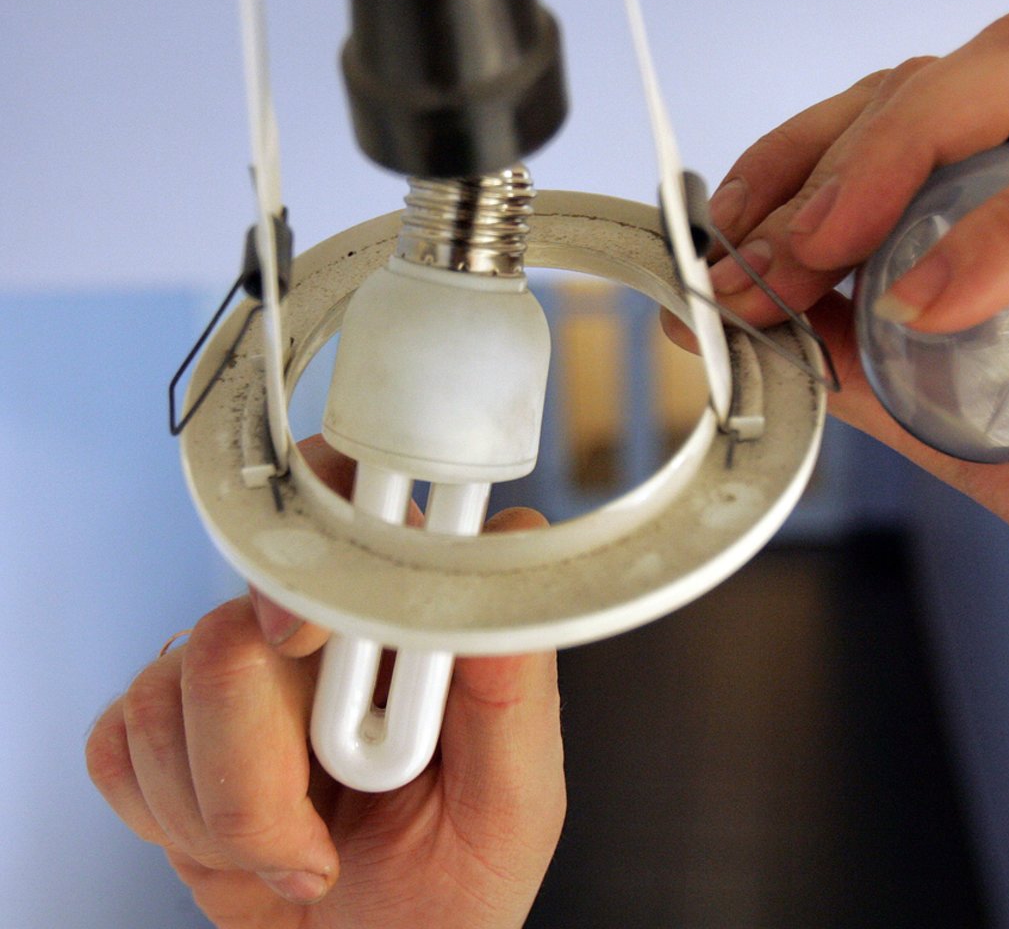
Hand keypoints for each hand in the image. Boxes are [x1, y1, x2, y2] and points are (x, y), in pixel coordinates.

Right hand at [86, 437, 563, 928]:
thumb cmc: (453, 891)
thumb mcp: (513, 800)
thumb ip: (511, 682)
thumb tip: (514, 544)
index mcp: (408, 621)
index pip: (346, 498)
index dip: (310, 550)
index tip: (306, 640)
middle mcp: (316, 628)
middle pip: (235, 626)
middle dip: (264, 767)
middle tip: (326, 829)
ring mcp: (232, 674)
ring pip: (167, 694)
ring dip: (228, 816)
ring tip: (301, 849)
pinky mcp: (163, 728)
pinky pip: (116, 743)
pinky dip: (172, 821)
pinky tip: (242, 845)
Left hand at [692, 13, 1008, 718]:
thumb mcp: (982, 437)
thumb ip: (884, 376)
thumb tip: (772, 323)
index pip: (918, 118)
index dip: (808, 160)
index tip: (734, 238)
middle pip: (958, 73)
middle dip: (832, 149)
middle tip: (761, 247)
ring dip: (898, 154)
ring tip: (825, 255)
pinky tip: (938, 299)